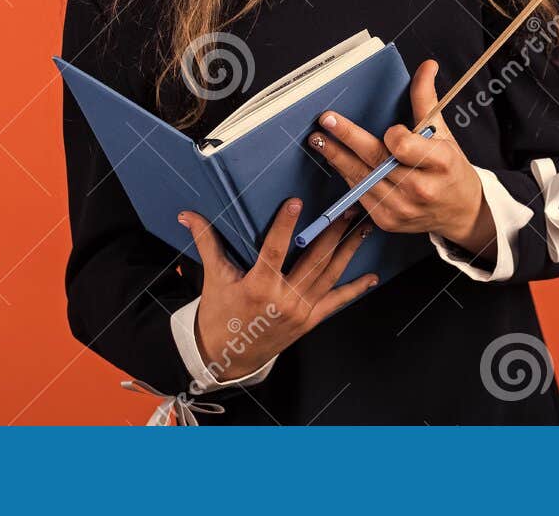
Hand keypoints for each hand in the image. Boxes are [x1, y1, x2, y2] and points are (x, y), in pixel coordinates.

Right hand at [179, 197, 376, 381]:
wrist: (227, 356)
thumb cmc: (220, 314)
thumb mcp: (214, 277)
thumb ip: (205, 241)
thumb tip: (187, 214)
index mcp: (258, 286)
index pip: (274, 250)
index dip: (285, 225)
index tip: (296, 202)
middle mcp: (283, 299)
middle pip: (314, 259)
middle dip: (334, 231)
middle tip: (350, 208)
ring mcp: (300, 311)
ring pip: (330, 275)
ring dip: (349, 250)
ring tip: (364, 228)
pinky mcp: (309, 321)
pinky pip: (335, 303)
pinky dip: (354, 290)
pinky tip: (371, 278)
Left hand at [309, 59, 496, 255]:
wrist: (460, 212)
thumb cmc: (449, 168)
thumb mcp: (443, 133)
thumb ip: (426, 99)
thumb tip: (426, 65)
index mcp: (441, 164)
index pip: (405, 147)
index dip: (393, 136)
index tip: (389, 129)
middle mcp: (421, 189)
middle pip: (376, 161)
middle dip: (347, 139)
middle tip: (325, 121)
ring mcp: (403, 208)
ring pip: (362, 178)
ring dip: (337, 158)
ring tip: (319, 141)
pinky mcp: (388, 221)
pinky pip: (360, 195)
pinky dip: (348, 176)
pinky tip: (337, 161)